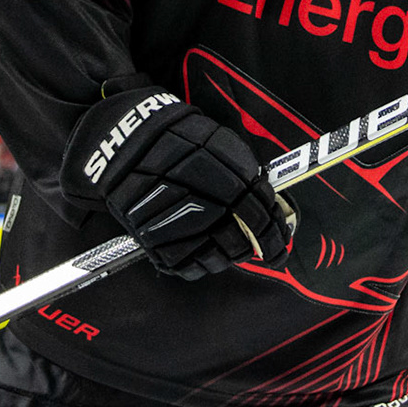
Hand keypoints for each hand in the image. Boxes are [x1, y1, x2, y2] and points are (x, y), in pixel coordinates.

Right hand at [61, 86, 292, 280]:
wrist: (127, 141)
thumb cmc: (179, 140)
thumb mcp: (221, 144)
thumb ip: (247, 175)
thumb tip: (268, 206)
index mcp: (225, 177)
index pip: (260, 215)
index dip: (274, 234)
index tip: (280, 243)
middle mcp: (203, 203)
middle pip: (240, 241)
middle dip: (253, 247)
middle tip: (256, 247)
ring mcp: (176, 224)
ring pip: (215, 258)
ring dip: (228, 257)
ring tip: (229, 249)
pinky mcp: (152, 238)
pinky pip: (185, 266)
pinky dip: (198, 265)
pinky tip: (204, 255)